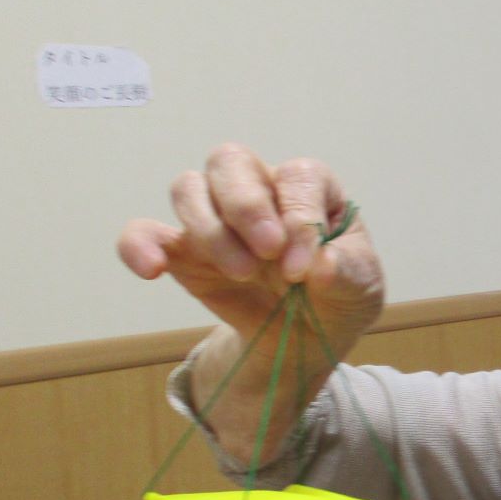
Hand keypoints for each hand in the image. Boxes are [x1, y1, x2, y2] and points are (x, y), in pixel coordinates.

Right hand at [117, 144, 383, 345]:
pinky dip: (139, 245)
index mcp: (308, 187)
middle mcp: (259, 190)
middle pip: (230, 162)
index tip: (304, 267)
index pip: (296, 178)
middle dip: (245, 204)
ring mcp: (217, 217)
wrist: (306, 337)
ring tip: (242, 274)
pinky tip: (150, 270)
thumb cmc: (337, 294)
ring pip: (190, 189)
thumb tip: (322, 264)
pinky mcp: (183, 252)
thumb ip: (346, 272)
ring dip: (209, 229)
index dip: (299, 218)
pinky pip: (146, 233)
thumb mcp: (361, 288)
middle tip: (267, 252)